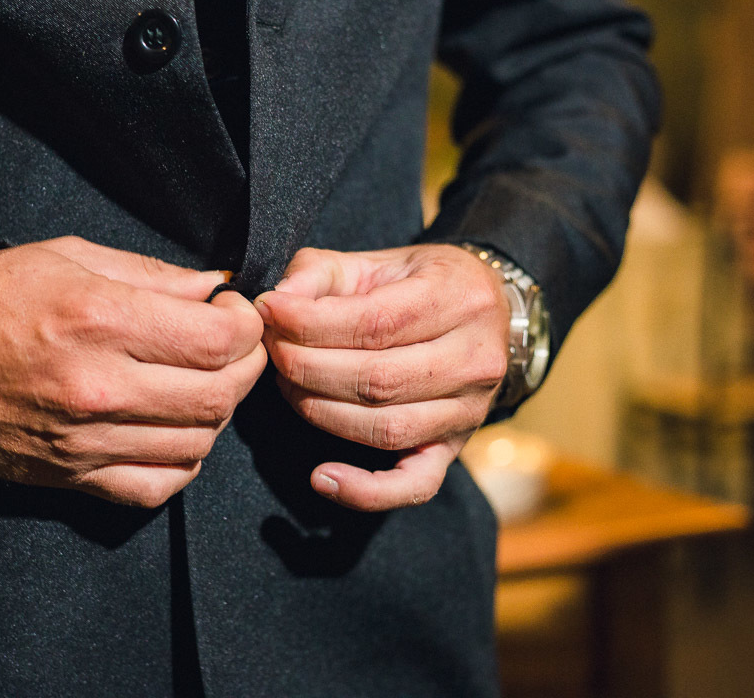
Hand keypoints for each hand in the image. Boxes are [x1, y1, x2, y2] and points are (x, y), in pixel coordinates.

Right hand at [0, 236, 266, 507]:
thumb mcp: (69, 258)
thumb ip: (151, 274)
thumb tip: (212, 288)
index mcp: (100, 320)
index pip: (218, 340)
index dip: (246, 325)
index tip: (234, 311)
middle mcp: (98, 387)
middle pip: (218, 395)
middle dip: (245, 366)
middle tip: (232, 345)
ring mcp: (84, 440)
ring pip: (197, 444)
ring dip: (216, 413)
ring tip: (200, 382)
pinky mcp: (70, 476)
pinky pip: (156, 487)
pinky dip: (182, 463)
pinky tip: (174, 431)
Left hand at [255, 244, 508, 511]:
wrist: (484, 313)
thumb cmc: (417, 284)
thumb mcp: (373, 262)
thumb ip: (320, 272)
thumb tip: (277, 301)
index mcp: (458, 298)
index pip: (375, 322)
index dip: (310, 323)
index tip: (269, 313)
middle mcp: (474, 359)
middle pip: (377, 379)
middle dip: (307, 367)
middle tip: (273, 351)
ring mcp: (469, 411)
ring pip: (385, 428)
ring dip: (320, 411)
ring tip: (287, 386)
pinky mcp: (454, 448)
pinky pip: (415, 485)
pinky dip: (366, 491)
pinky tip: (322, 478)